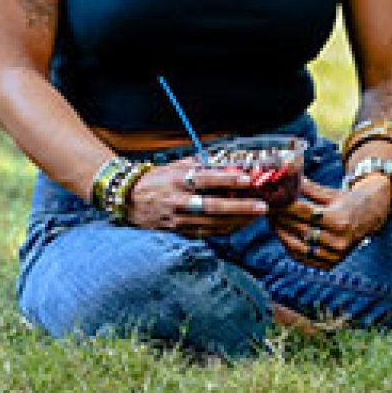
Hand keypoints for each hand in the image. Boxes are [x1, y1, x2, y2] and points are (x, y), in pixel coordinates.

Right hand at [124, 158, 267, 236]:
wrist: (129, 199)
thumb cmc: (158, 179)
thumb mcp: (176, 166)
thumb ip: (201, 164)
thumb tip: (227, 159)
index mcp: (178, 179)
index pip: (206, 179)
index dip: (227, 179)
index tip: (247, 178)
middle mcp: (178, 200)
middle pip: (213, 206)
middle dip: (240, 207)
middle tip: (262, 206)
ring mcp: (178, 218)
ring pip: (212, 223)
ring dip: (237, 220)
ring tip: (256, 215)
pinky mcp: (177, 231)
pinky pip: (205, 233)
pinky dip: (224, 229)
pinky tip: (238, 225)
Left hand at [271, 178, 390, 269]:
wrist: (370, 218)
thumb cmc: (348, 201)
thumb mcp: (330, 192)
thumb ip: (307, 188)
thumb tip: (284, 178)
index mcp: (339, 219)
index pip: (304, 212)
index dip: (285, 206)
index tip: (272, 200)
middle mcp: (338, 239)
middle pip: (300, 229)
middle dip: (280, 219)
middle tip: (267, 210)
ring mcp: (335, 254)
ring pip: (299, 247)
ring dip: (282, 235)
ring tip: (272, 223)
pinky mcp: (332, 264)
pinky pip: (305, 258)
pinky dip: (291, 248)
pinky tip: (283, 236)